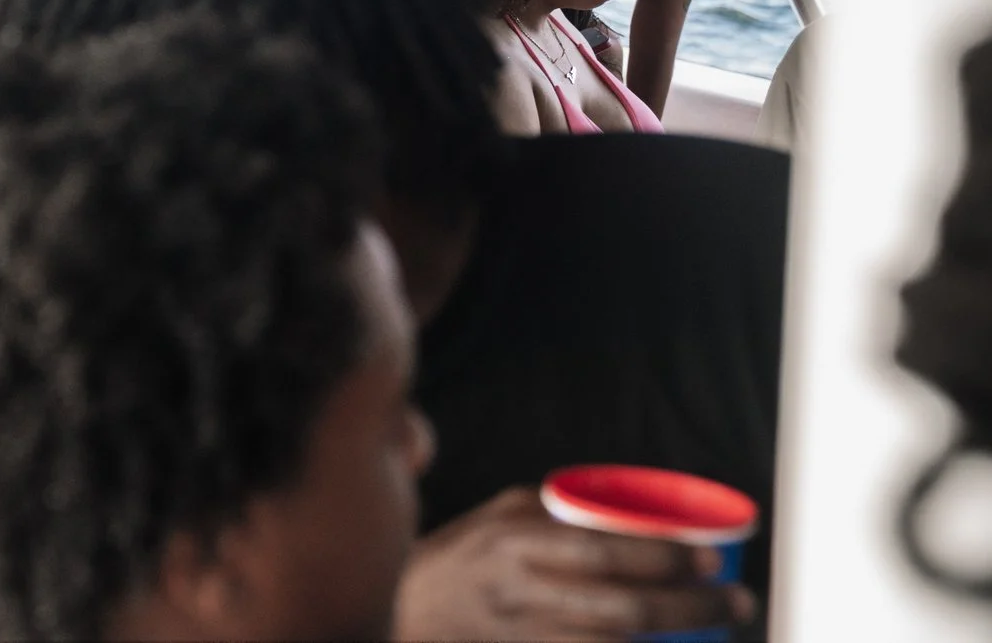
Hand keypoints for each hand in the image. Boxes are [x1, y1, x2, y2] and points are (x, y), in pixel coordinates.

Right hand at [394, 488, 752, 640]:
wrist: (408, 613)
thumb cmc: (462, 559)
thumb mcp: (499, 517)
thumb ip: (558, 513)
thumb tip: (632, 513)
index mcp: (513, 540)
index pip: (602, 548)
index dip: (664, 557)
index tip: (710, 558)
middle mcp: (519, 590)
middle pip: (621, 606)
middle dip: (689, 606)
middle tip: (734, 602)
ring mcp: (522, 635)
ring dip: (670, 641)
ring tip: (713, 629)